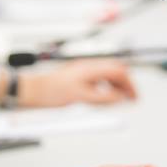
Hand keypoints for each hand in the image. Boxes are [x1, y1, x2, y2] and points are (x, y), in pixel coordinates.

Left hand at [19, 59, 136, 107]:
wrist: (31, 90)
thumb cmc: (50, 92)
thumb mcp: (81, 97)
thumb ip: (103, 97)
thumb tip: (120, 98)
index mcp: (91, 68)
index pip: (119, 71)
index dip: (130, 84)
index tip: (135, 97)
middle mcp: (88, 67)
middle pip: (114, 71)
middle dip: (125, 84)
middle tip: (131, 98)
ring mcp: (82, 71)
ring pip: (106, 75)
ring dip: (116, 86)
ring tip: (120, 99)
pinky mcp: (77, 77)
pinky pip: (97, 80)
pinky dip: (106, 88)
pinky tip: (104, 97)